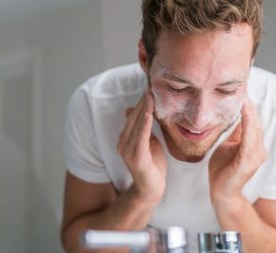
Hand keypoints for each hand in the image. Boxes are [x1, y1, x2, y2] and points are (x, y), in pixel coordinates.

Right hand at [117, 90, 166, 204]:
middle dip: (142, 103)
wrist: (152, 188)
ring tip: (150, 96)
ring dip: (144, 109)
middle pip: (133, 119)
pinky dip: (144, 125)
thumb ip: (141, 127)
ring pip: (136, 126)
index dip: (140, 103)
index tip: (148, 89)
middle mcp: (123, 144)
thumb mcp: (147, 141)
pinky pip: (141, 138)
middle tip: (150, 88)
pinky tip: (148, 114)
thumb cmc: (152, 164)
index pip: (132, 117)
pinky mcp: (136, 158)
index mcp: (124, 139)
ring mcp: (127, 151)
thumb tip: (131, 109)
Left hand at [208, 95, 266, 207]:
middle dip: (249, 104)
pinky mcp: (248, 162)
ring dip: (249, 111)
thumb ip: (234, 133)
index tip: (241, 89)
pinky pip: (249, 140)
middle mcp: (259, 149)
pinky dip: (247, 125)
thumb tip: (232, 115)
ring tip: (244, 96)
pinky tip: (244, 113)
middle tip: (242, 86)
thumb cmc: (223, 170)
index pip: (252, 121)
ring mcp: (255, 156)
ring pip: (254, 128)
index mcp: (254, 145)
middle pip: (255, 122)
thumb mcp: (228, 145)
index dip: (248, 105)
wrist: (221, 193)